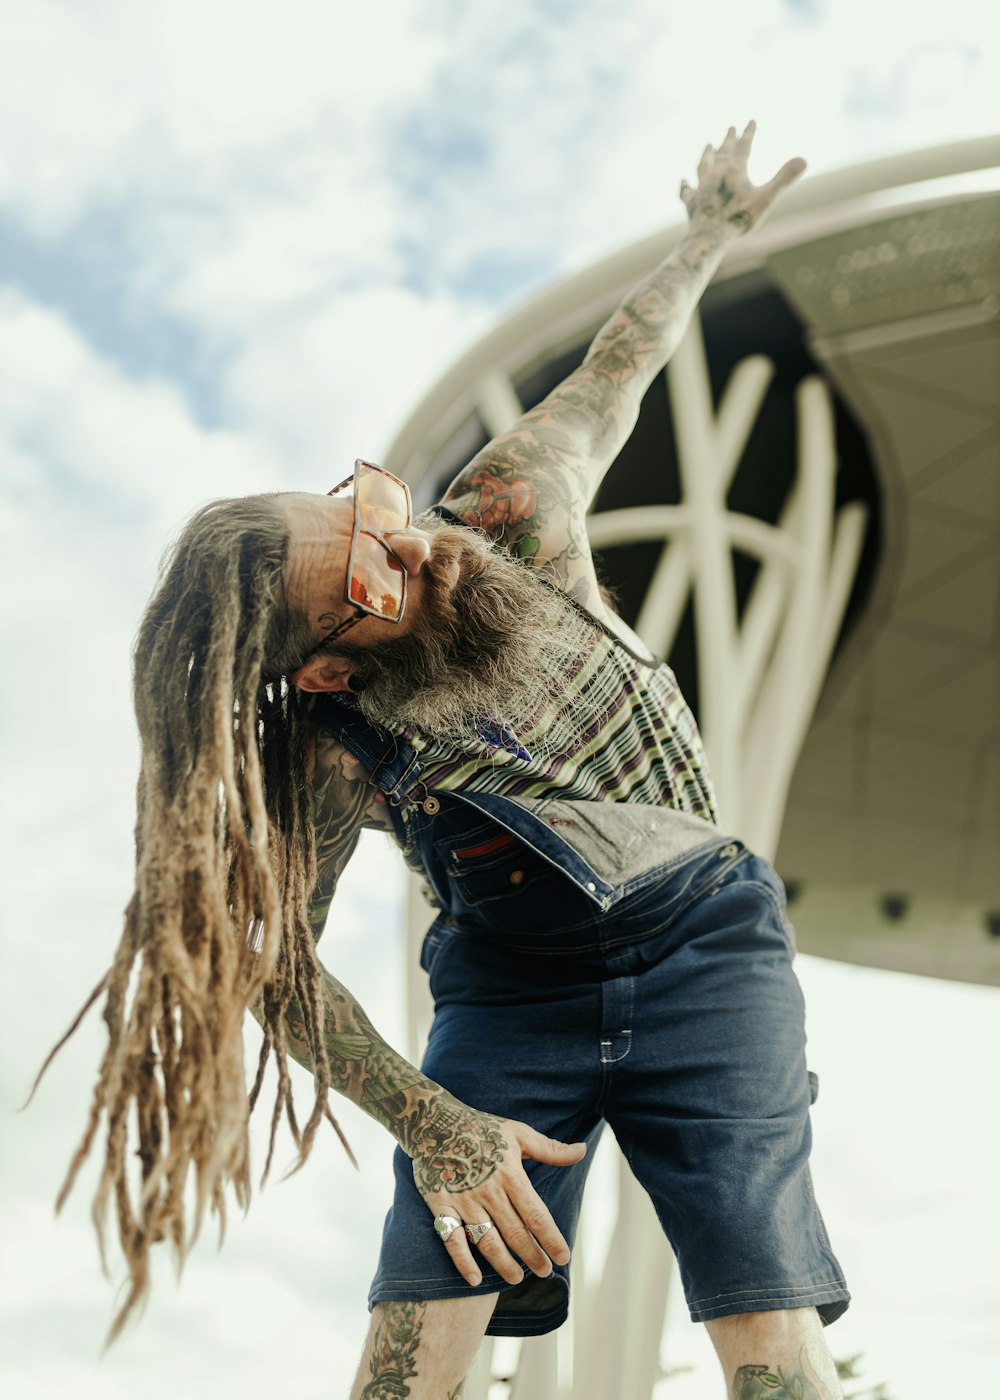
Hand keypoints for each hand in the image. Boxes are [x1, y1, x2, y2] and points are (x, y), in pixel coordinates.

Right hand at [410, 1104, 587, 1287]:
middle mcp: (488, 1192)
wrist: (434, 1122)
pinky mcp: (441, 1206)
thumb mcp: (518, 1133)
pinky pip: (452, 1240)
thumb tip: (581, 1151)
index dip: (551, 1239)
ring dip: (504, 1264)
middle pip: (515, 1233)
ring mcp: (464, 1201)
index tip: (563, 1257)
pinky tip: (475, 1280)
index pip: (536, 1215)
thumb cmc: (481, 1128)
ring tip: (517, 1279)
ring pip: (488, 1242)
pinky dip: (463, 1262)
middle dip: (533, 1256)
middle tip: (545, 1271)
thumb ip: (549, 1149)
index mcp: (510, 1174)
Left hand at [679, 121, 805, 238]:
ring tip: (708, 146)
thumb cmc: (739, 219)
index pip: (743, 146)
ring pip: (703, 165)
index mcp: (735, 170)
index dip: (748, 133)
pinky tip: (683, 181)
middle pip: (722, 152)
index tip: (751, 120)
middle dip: (728, 139)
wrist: (710, 238)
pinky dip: (685, 185)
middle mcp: (715, 175)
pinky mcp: (691, 204)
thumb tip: (804, 159)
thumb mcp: (766, 198)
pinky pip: (686, 191)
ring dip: (706, 155)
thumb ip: (784, 178)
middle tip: (730, 128)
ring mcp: (701, 188)